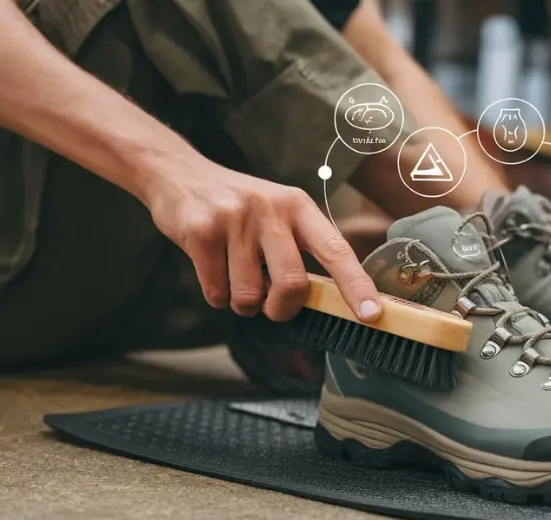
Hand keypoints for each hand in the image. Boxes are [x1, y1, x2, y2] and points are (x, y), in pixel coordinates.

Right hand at [138, 156, 382, 322]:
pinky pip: (217, 293)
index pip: (336, 250)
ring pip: (249, 296)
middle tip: (273, 307)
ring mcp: (234, 220)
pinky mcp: (200, 233)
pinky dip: (216, 295)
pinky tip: (213, 270)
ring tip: (236, 279)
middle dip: (282, 309)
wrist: (178, 173)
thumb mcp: (279, 213)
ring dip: (243, 303)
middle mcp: (271, 210)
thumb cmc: (240, 207)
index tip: (372, 315)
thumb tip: (330, 300)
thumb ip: (302, 249)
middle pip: (292, 284)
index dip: (357, 286)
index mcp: (299, 206)